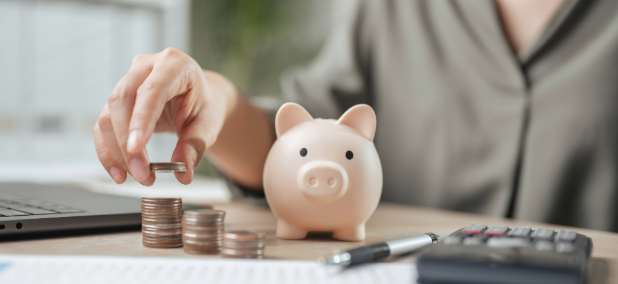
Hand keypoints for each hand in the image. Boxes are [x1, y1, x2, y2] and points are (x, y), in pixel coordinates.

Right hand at [93, 48, 234, 184]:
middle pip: (122, 100)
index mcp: (175, 65)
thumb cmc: (205, 106)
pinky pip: (103, 125)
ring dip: (116, 151)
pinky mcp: (117, 100)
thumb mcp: (208, 125)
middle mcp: (146, 67)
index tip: (135, 148)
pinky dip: (108, 151)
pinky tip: (120, 172)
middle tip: (141, 174)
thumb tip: (183, 174)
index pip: (152, 90)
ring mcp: (128, 80)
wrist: (199, 99)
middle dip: (126, 142)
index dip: (141, 119)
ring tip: (138, 176)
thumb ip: (195, 146)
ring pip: (108, 115)